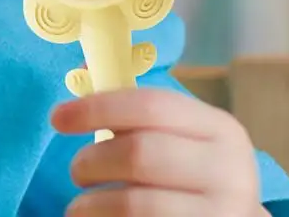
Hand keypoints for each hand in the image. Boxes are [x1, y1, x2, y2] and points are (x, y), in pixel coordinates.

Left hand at [51, 86, 265, 215]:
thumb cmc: (192, 177)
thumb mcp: (179, 140)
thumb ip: (136, 117)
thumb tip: (78, 86)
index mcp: (221, 129)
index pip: (151, 105)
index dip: (98, 108)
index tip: (58, 117)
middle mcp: (230, 172)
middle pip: (140, 154)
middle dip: (93, 161)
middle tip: (76, 171)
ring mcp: (223, 216)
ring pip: (137, 204)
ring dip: (92, 205)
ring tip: (78, 207)